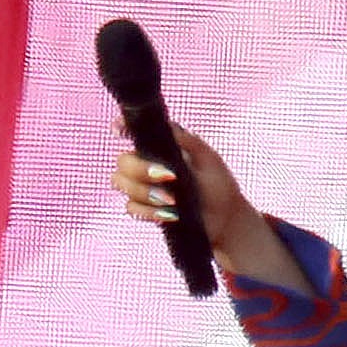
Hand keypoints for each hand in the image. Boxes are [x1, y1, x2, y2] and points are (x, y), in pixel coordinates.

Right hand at [109, 122, 255, 264]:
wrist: (227, 220)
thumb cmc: (219, 185)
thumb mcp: (208, 158)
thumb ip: (187, 140)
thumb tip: (167, 126)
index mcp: (160, 148)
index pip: (133, 134)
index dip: (121, 128)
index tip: (119, 131)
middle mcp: (146, 165)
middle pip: (122, 161)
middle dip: (140, 169)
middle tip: (168, 177)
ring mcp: (143, 187)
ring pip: (120, 183)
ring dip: (144, 191)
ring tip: (172, 199)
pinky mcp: (146, 209)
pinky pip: (130, 207)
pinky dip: (149, 211)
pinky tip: (170, 214)